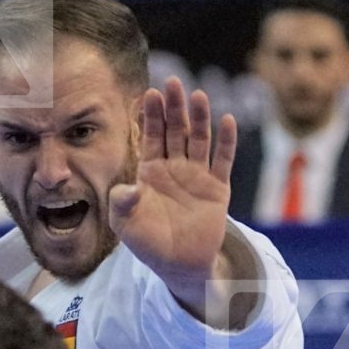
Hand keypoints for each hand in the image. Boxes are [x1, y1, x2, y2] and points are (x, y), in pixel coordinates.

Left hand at [110, 77, 237, 302]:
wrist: (178, 265)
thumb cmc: (147, 243)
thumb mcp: (124, 223)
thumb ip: (121, 202)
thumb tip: (129, 187)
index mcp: (150, 170)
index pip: (151, 135)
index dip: (151, 115)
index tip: (150, 93)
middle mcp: (174, 167)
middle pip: (175, 130)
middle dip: (174, 107)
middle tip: (173, 83)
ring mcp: (197, 175)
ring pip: (199, 140)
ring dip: (199, 118)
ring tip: (198, 96)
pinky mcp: (218, 188)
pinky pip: (223, 160)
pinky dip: (226, 141)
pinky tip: (227, 120)